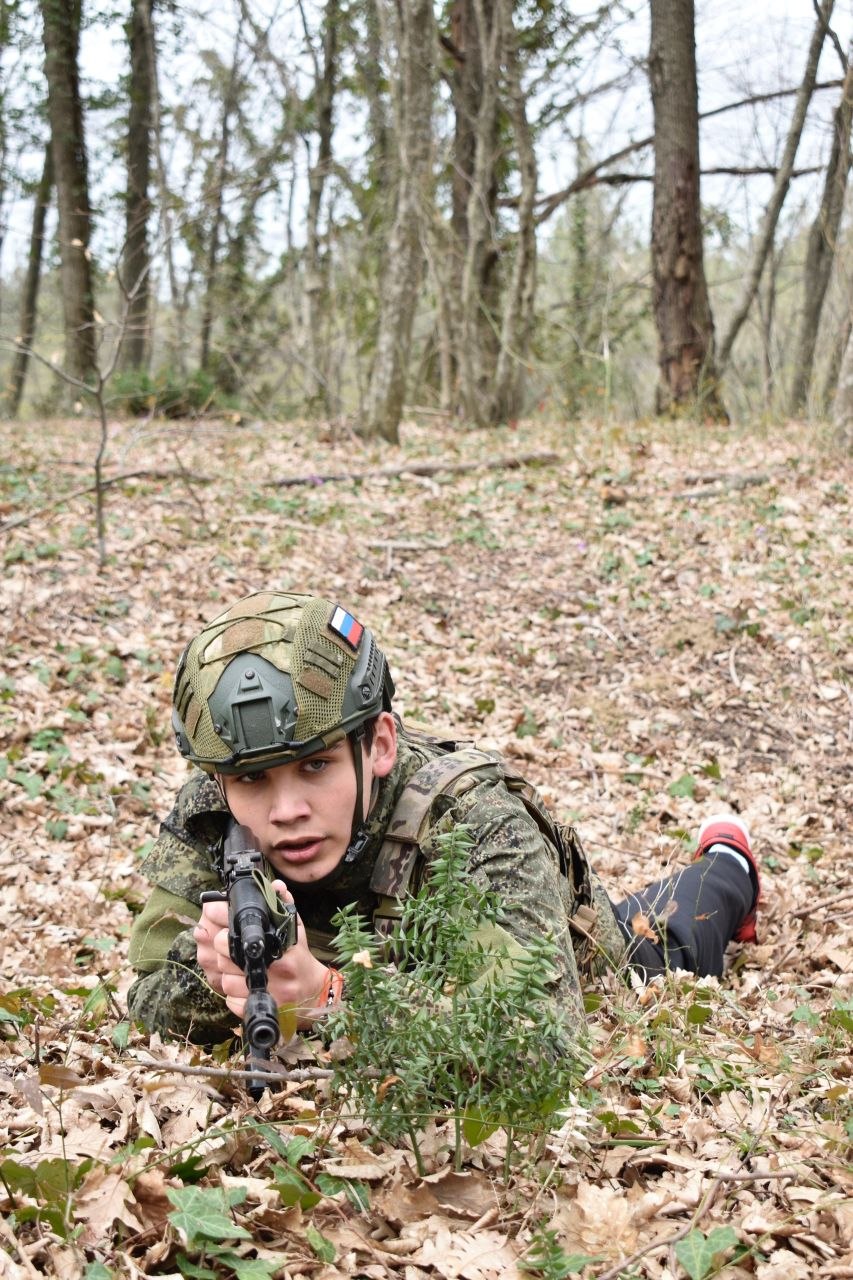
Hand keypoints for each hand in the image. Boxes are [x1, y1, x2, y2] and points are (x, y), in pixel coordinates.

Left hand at [194, 882, 330, 1025]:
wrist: (314, 991)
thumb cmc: (299, 956)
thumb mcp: (295, 928)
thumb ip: (283, 904)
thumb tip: (276, 885)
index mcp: (282, 943)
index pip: (239, 930)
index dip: (220, 917)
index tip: (211, 909)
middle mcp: (277, 968)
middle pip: (226, 957)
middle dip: (222, 948)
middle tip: (228, 944)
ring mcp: (270, 991)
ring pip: (226, 981)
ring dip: (227, 973)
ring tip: (237, 966)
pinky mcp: (263, 1008)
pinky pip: (232, 1001)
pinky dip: (233, 995)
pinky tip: (242, 985)